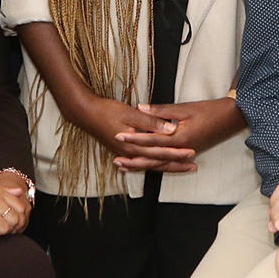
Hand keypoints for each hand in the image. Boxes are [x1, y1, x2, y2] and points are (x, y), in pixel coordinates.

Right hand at [63, 92, 195, 171]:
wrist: (85, 113)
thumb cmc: (107, 111)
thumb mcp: (131, 113)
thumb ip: (151, 122)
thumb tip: (170, 130)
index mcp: (133, 146)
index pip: (160, 153)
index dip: (177, 153)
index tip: (192, 153)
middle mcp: (130, 154)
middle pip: (158, 163)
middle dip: (176, 164)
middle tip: (193, 165)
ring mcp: (125, 154)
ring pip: (150, 164)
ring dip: (166, 166)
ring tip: (182, 167)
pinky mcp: (122, 151)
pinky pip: (141, 162)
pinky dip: (152, 165)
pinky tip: (157, 167)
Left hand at [116, 98, 246, 171]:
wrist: (233, 118)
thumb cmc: (210, 110)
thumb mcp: (185, 108)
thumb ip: (161, 111)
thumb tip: (140, 108)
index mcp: (180, 138)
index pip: (151, 141)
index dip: (134, 138)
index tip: (118, 136)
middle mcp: (181, 150)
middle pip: (153, 159)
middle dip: (134, 160)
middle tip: (116, 161)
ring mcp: (186, 153)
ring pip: (160, 163)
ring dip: (143, 165)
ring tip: (125, 166)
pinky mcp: (189, 152)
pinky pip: (168, 162)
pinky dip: (155, 164)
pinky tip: (146, 163)